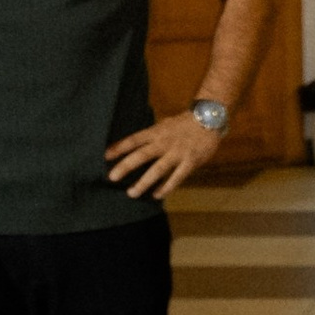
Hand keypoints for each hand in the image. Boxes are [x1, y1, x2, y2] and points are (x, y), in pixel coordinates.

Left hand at [105, 111, 223, 201]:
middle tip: (112, 177)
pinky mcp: (190, 161)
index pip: (133, 140)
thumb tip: (134, 146)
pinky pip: (177, 177)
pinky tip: (156, 195)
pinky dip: (166, 187)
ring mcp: (177, 152)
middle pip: (141, 155)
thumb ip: (151, 136)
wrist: (209, 119)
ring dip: (143, 182)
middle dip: (125, 166)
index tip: (105, 156)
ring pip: (157, 169)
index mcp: (156, 132)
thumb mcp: (165, 125)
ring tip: (131, 193)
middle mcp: (164, 142)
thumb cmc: (185, 124)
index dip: (119, 147)